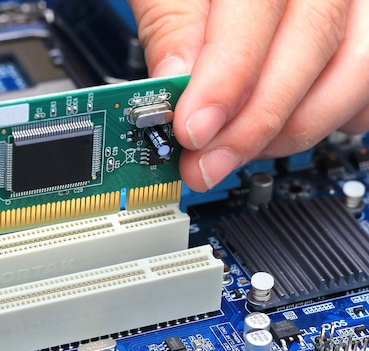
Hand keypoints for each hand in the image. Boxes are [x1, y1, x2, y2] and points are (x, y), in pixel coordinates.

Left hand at [129, 0, 368, 190]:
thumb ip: (174, 23)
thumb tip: (172, 86)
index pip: (260, 11)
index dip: (227, 81)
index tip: (191, 130)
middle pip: (314, 46)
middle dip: (253, 123)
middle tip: (205, 163)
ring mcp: (358, 5)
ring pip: (353, 74)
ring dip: (290, 129)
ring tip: (235, 148)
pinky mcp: (364, 34)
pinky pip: (366, 89)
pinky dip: (326, 121)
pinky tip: (277, 129)